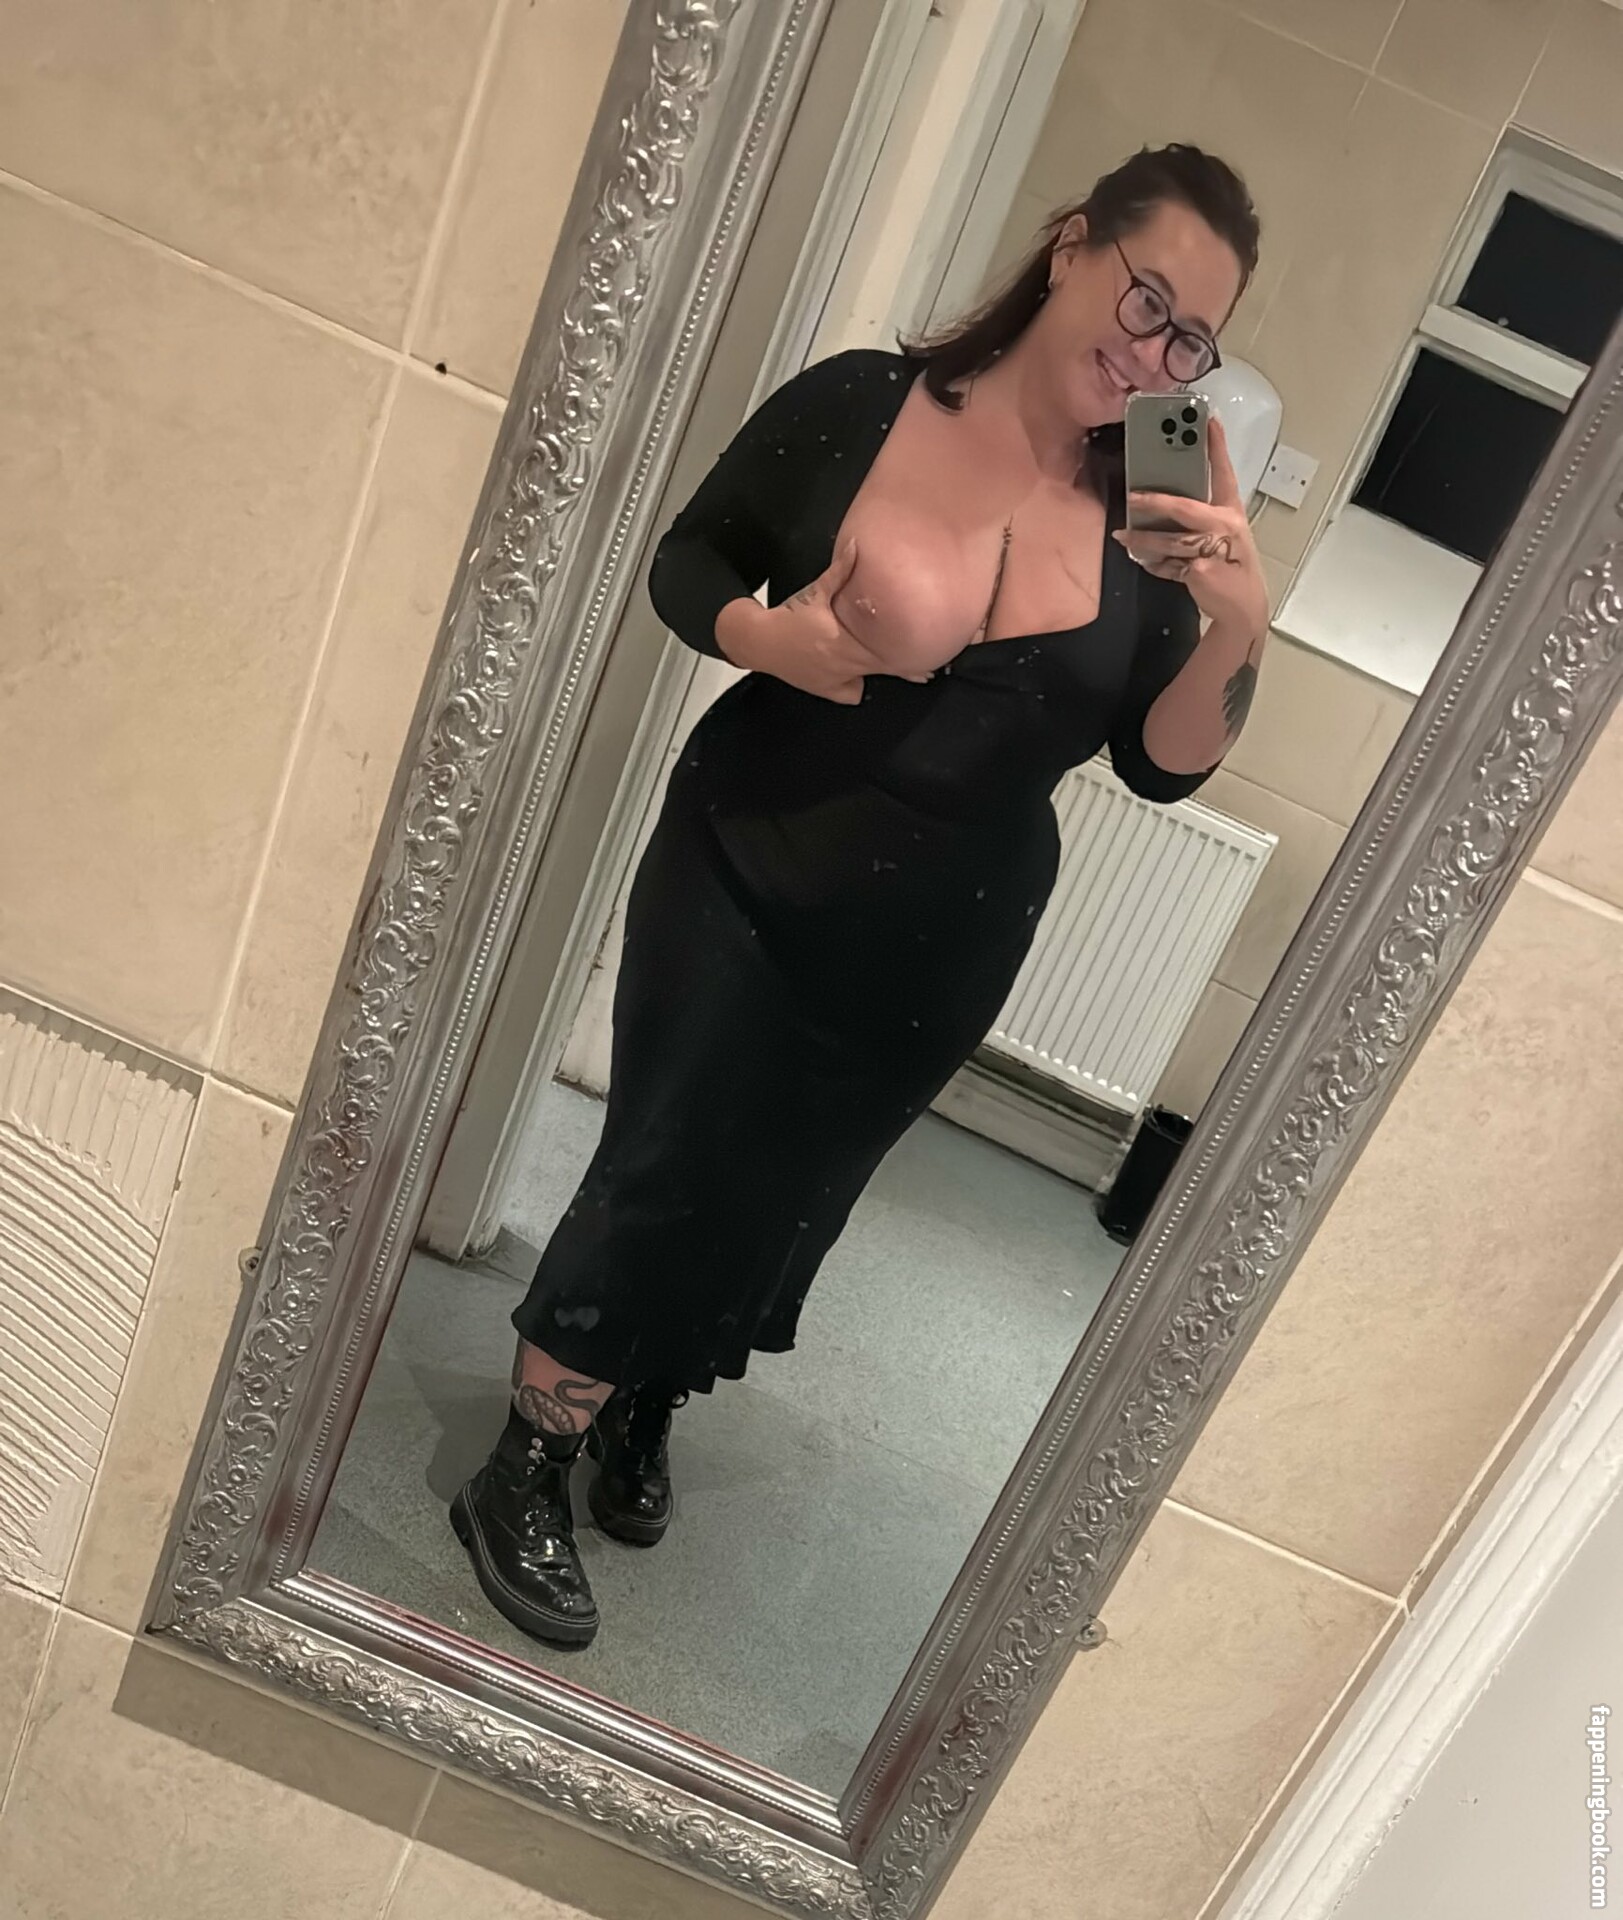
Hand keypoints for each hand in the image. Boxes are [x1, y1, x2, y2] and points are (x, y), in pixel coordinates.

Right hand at [716, 541, 929, 703]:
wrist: (758, 641)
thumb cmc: (788, 617)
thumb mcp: (815, 592)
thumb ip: (840, 571)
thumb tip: (858, 546)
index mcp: (843, 643)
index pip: (882, 654)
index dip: (906, 659)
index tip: (927, 659)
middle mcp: (842, 666)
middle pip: (880, 671)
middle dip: (904, 671)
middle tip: (927, 673)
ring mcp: (832, 680)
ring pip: (867, 683)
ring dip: (884, 678)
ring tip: (909, 678)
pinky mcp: (822, 688)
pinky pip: (848, 694)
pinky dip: (856, 688)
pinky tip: (862, 680)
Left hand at [1113, 417, 1269, 639]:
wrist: (1242, 606)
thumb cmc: (1230, 565)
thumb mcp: (1224, 534)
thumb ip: (1201, 518)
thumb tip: (1164, 505)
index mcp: (1231, 512)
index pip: (1224, 473)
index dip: (1216, 446)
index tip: (1209, 419)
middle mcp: (1225, 526)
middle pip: (1185, 508)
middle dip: (1155, 501)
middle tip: (1132, 497)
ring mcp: (1214, 550)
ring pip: (1170, 540)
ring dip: (1142, 540)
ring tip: (1122, 537)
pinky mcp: (1201, 572)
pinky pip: (1168, 565)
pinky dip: (1155, 565)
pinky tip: (1145, 562)